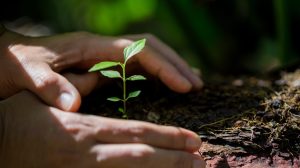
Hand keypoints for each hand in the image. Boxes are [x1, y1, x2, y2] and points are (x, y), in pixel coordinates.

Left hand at [0, 30, 202, 111]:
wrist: (7, 58)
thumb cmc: (16, 63)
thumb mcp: (27, 73)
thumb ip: (49, 85)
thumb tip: (74, 106)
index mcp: (92, 46)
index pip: (139, 50)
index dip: (164, 67)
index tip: (184, 86)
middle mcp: (103, 47)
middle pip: (150, 48)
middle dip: (175, 64)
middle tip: (197, 85)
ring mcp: (104, 55)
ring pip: (147, 56)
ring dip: (170, 67)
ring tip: (190, 84)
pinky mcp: (102, 65)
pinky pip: (136, 66)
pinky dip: (155, 74)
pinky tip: (165, 86)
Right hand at [0, 91, 205, 167]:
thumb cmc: (17, 120)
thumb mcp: (45, 97)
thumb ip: (78, 88)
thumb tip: (101, 76)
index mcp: (84, 129)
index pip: (136, 134)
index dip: (168, 138)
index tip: (192, 140)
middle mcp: (88, 154)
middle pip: (142, 158)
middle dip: (175, 159)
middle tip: (202, 159)